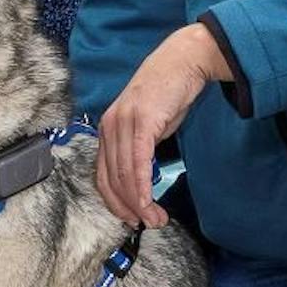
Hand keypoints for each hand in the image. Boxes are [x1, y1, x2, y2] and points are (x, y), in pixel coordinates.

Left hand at [97, 23, 227, 227]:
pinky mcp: (141, 121)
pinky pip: (137, 161)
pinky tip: (148, 201)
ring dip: (138, 203)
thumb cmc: (168, 93)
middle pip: (111, 179)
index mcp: (108, 129)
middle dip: (128, 208)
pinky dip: (140, 185)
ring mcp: (123, 123)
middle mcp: (109, 126)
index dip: (115, 201)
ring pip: (123, 174)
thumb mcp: (149, 125)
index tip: (130, 218)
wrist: (183, 61)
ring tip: (154, 219)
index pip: (102, 174)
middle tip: (147, 224)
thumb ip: (141, 149)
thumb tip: (141, 179)